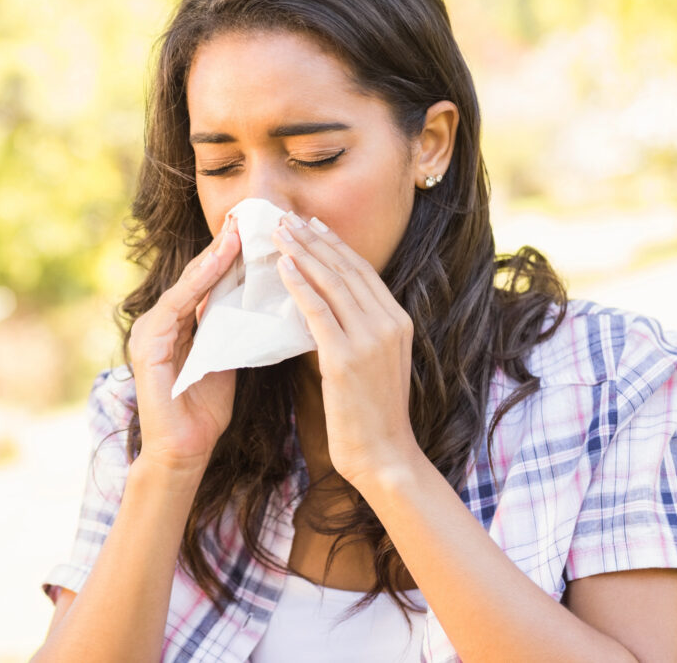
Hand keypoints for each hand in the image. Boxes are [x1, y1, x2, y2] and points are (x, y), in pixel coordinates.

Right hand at [129, 215, 240, 474]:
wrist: (183, 451)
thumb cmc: (204, 410)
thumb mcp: (225, 358)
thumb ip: (231, 328)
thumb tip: (259, 297)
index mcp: (179, 325)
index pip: (207, 282)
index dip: (230, 255)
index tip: (256, 230)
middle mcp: (160, 322)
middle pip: (196, 276)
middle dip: (222, 247)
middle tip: (247, 217)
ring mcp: (150, 332)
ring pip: (186, 286)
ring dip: (212, 259)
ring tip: (237, 233)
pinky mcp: (148, 347)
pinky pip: (176, 307)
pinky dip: (197, 285)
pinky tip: (218, 265)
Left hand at [272, 212, 421, 486]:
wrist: (385, 457)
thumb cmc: (372, 417)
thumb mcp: (372, 365)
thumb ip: (355, 334)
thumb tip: (324, 308)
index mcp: (398, 322)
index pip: (363, 271)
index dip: (334, 245)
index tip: (311, 225)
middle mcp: (389, 324)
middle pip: (346, 269)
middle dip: (314, 240)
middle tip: (286, 218)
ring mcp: (370, 340)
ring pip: (332, 283)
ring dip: (302, 253)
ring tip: (278, 233)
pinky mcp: (346, 358)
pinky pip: (319, 311)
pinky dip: (300, 285)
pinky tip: (283, 267)